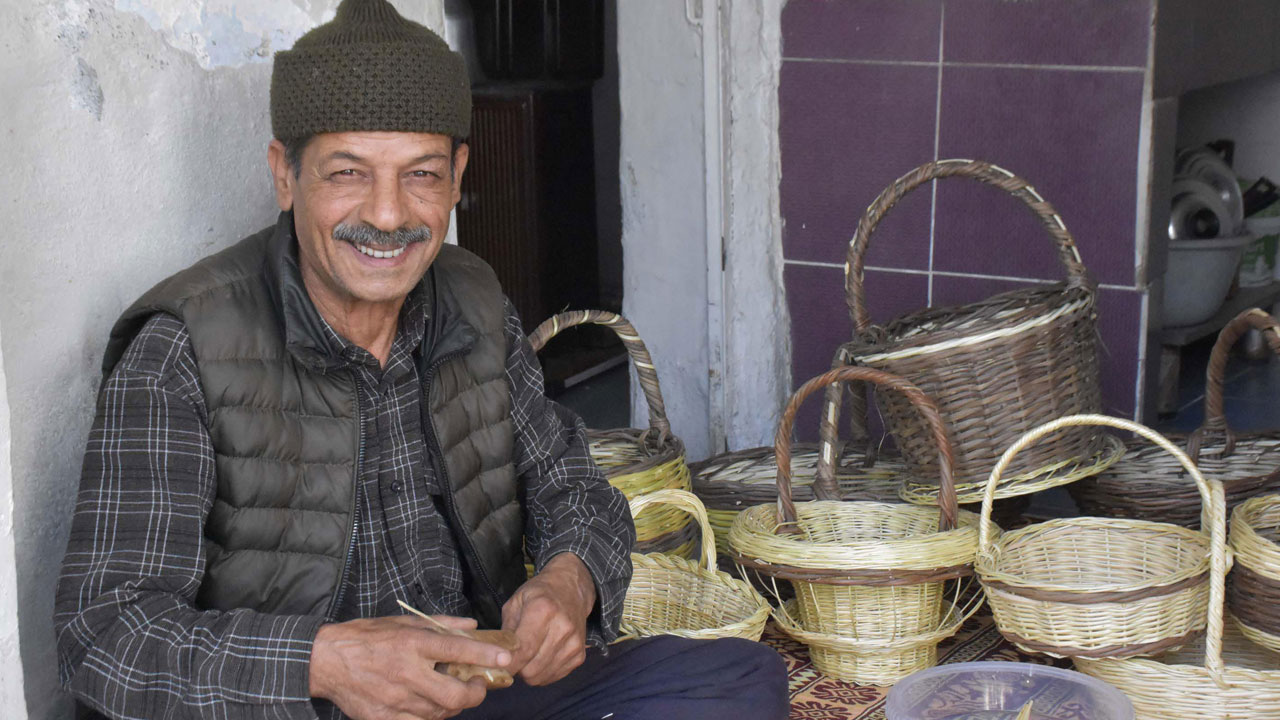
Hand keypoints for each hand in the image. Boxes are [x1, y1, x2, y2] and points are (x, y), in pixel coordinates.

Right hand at [309, 614, 513, 719]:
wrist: (326, 661)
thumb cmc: (367, 637)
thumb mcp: (403, 621)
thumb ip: (440, 624)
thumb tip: (472, 625)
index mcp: (411, 644)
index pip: (457, 649)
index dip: (485, 654)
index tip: (506, 657)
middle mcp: (406, 673)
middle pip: (454, 695)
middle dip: (475, 694)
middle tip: (478, 686)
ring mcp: (395, 700)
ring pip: (440, 713)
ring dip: (453, 706)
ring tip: (453, 693)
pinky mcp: (384, 718)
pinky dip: (430, 717)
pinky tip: (429, 705)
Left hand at [501, 552, 595, 685]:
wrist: (571, 589)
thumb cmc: (539, 594)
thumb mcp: (515, 603)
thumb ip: (505, 631)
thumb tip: (496, 659)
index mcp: (543, 610)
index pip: (523, 650)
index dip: (507, 664)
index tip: (496, 668)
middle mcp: (562, 628)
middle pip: (531, 669)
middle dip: (517, 668)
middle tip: (513, 657)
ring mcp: (574, 643)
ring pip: (541, 677)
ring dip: (529, 672)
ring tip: (527, 655)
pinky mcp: (580, 655)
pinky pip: (553, 677)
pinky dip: (543, 672)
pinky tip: (541, 656)